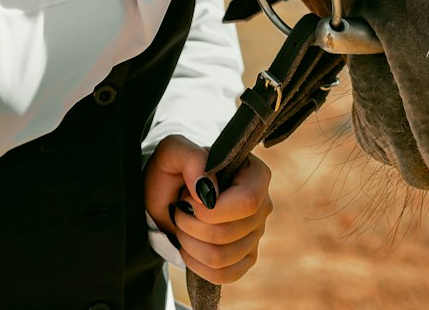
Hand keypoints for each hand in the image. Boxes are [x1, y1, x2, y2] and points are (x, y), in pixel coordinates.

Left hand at [144, 135, 272, 284]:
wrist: (166, 194)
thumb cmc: (173, 168)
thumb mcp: (173, 151)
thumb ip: (191, 158)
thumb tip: (207, 189)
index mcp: (254, 173)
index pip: (247, 202)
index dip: (212, 209)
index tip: (188, 199)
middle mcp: (262, 205)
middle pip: (229, 233)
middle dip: (191, 224)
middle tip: (180, 208)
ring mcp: (255, 235)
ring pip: (222, 257)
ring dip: (189, 243)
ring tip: (183, 223)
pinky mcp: (245, 259)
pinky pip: (223, 275)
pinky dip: (196, 263)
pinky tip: (188, 245)